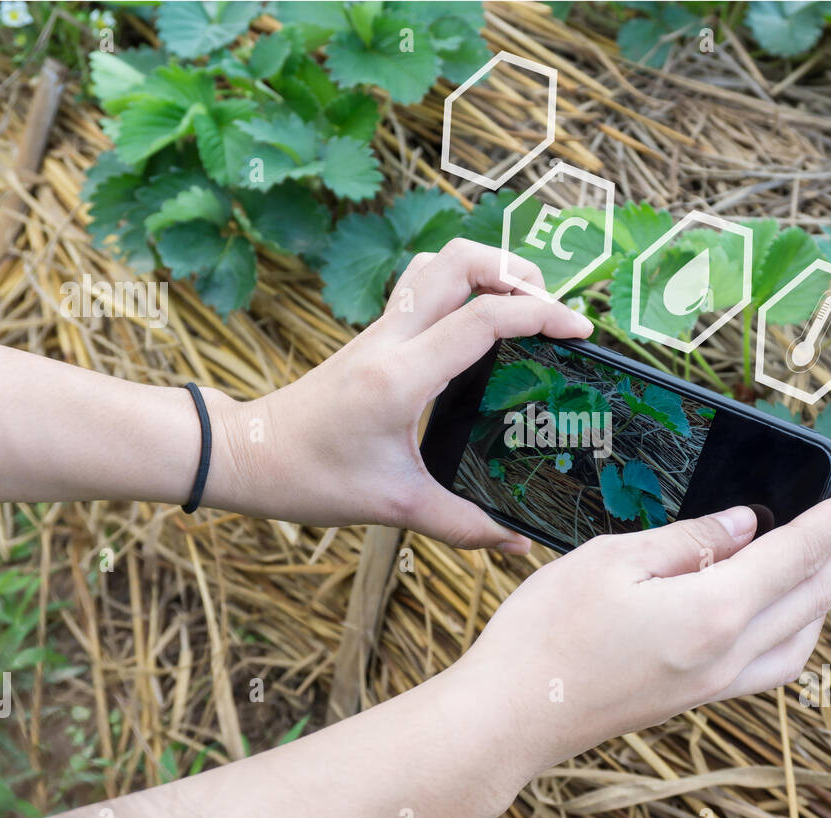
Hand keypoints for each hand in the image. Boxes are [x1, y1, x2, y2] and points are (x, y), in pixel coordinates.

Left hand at [209, 239, 591, 546]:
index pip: (483, 319)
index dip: (540, 315)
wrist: (250, 456)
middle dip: (516, 271)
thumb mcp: (394, 507)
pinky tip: (481, 323)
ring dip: (486, 268)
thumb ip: (464, 525)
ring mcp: (380, 330)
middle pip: (460, 260)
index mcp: (401, 376)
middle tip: (550, 308)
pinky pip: (424, 286)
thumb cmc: (312, 477)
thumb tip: (518, 543)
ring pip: (438, 262)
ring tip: (522, 305)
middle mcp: (391, 339)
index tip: (580, 331)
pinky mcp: (375, 335)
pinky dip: (462, 285)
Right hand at [452, 478, 830, 782]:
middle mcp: (729, 654)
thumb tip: (745, 525)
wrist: (513, 715)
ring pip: (803, 636)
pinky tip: (783, 613)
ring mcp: (716, 683)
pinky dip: (798, 631)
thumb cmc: (547, 632)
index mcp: (714, 611)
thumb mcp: (612, 560)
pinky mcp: (697, 697)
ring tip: (830, 555)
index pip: (797, 553)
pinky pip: (775, 665)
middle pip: (811, 595)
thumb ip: (690, 540)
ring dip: (827, 592)